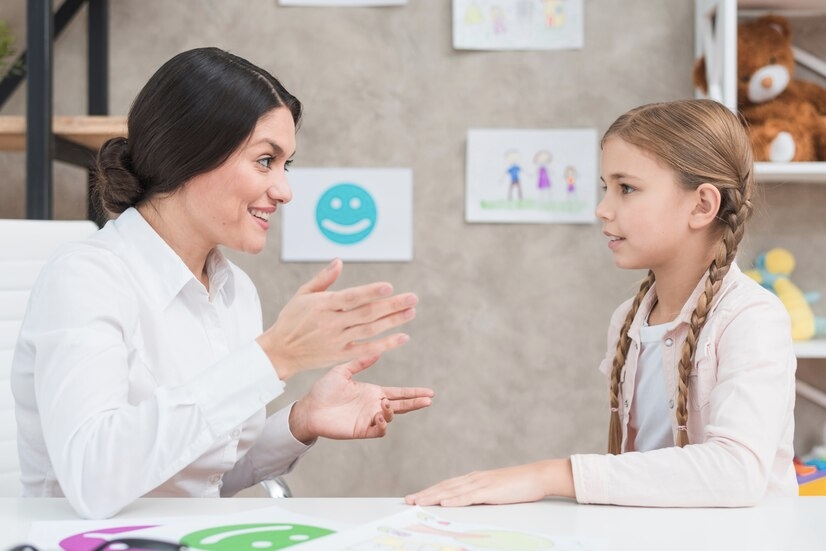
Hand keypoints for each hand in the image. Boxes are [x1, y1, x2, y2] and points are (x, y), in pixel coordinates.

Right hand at [257, 258, 417, 378]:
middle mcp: (331, 323)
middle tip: (413, 298)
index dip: (370, 292)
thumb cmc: (291, 319)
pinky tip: (402, 337)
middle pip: (366, 313)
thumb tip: (339, 261)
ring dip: (393, 321)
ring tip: (411, 312)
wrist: (279, 352)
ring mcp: (337, 340)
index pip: (351, 297)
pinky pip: (366, 349)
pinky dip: (385, 344)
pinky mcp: (339, 355)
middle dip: (392, 305)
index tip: (389, 286)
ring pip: (370, 330)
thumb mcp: (302, 295)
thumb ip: (323, 279)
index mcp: (322, 305)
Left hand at [289, 355, 433, 442]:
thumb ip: (360, 362)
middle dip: (415, 403)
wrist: (308, 408)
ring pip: (390, 418)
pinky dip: (382, 425)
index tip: (430, 393)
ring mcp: (368, 418)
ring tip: (384, 404)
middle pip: (401, 405)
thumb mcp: (342, 371)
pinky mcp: (360, 430)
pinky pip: (378, 431)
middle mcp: (374, 405)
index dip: (414, 392)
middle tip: (429, 400)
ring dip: (392, 411)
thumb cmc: (323, 389)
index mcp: (373, 391)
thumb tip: (378, 351)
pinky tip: (378, 416)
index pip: (399, 392)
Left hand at [404, 459, 574, 506]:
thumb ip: (481, 495)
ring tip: (418, 501)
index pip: (447, 486)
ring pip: (452, 491)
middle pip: (444, 487)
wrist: (538, 476)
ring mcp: (482, 483)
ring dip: (433, 496)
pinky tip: (444, 503)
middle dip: (425, 493)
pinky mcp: (491, 490)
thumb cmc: (519, 485)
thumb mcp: (495, 491)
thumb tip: (467, 504)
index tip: (416, 497)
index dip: (430, 491)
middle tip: (408, 500)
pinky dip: (455, 500)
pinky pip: (469, 496)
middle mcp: (474, 478)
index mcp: (474, 479)